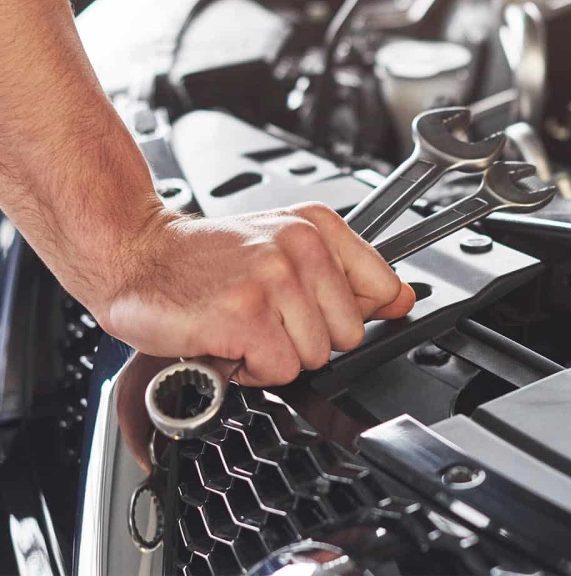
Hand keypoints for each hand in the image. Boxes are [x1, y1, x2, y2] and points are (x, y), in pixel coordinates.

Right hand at [97, 203, 415, 386]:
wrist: (139, 255)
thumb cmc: (208, 258)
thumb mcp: (285, 247)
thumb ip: (349, 273)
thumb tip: (403, 298)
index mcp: (316, 226)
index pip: (383, 287)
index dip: (352, 313)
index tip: (319, 310)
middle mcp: (300, 245)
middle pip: (350, 334)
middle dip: (308, 338)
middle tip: (267, 316)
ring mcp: (274, 277)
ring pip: (316, 357)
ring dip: (276, 355)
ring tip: (244, 325)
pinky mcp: (246, 313)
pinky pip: (281, 371)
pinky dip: (251, 370)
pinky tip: (228, 341)